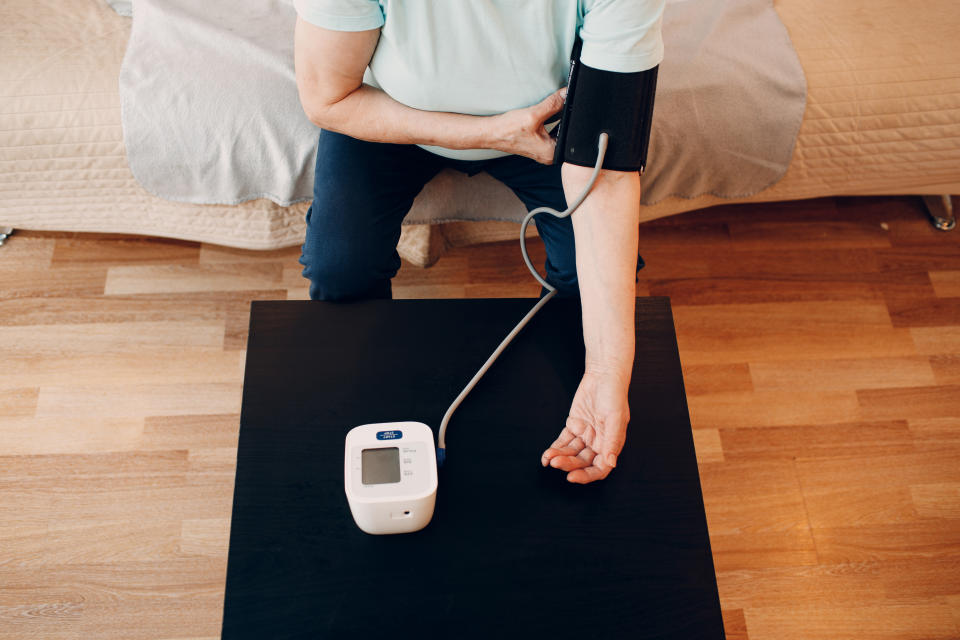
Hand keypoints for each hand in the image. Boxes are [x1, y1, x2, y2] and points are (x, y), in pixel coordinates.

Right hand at [487, 87, 565, 163]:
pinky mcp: (538, 145)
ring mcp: (544, 150)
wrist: (491, 133)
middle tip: (561, 104)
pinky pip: (551, 132)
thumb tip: (566, 94)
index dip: (572, 118)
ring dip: (557, 118)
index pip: (571, 133)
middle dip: (565, 117)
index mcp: (552, 152)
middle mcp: (550, 154)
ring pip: (559, 131)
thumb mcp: (533, 114)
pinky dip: (551, 122)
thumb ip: (552, 104)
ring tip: (551, 109)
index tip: (572, 104)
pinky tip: (546, 115)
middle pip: (566, 132)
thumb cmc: (508, 129)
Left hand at [541, 368, 629, 483]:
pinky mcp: (574, 426)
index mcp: (611, 445)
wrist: (603, 375)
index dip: (586, 476)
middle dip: (568, 464)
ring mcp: (585, 435)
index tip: (572, 477)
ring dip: (560, 457)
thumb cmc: (614, 395)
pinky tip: (547, 454)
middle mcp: (598, 443)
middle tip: (556, 463)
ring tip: (548, 458)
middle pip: (582, 462)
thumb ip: (612, 442)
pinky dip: (555, 448)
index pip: (600, 468)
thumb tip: (611, 462)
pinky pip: (564, 442)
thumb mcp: (616, 418)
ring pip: (571, 453)